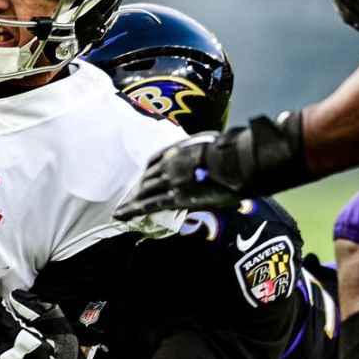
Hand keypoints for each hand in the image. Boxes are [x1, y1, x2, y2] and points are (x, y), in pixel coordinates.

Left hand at [115, 112, 310, 219]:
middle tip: (129, 197)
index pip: (155, 161)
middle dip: (138, 187)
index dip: (148, 171)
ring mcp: (170, 179)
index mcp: (179, 149)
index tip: (142, 177)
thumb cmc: (234, 152)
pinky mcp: (175, 196)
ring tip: (123, 208)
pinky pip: (147, 205)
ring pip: (145, 190)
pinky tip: (120, 215)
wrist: (238, 162)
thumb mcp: (215, 144)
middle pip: (148, 177)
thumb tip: (218, 151)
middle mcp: (170, 163)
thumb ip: (207, 150)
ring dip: (134, 199)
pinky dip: (132, 209)